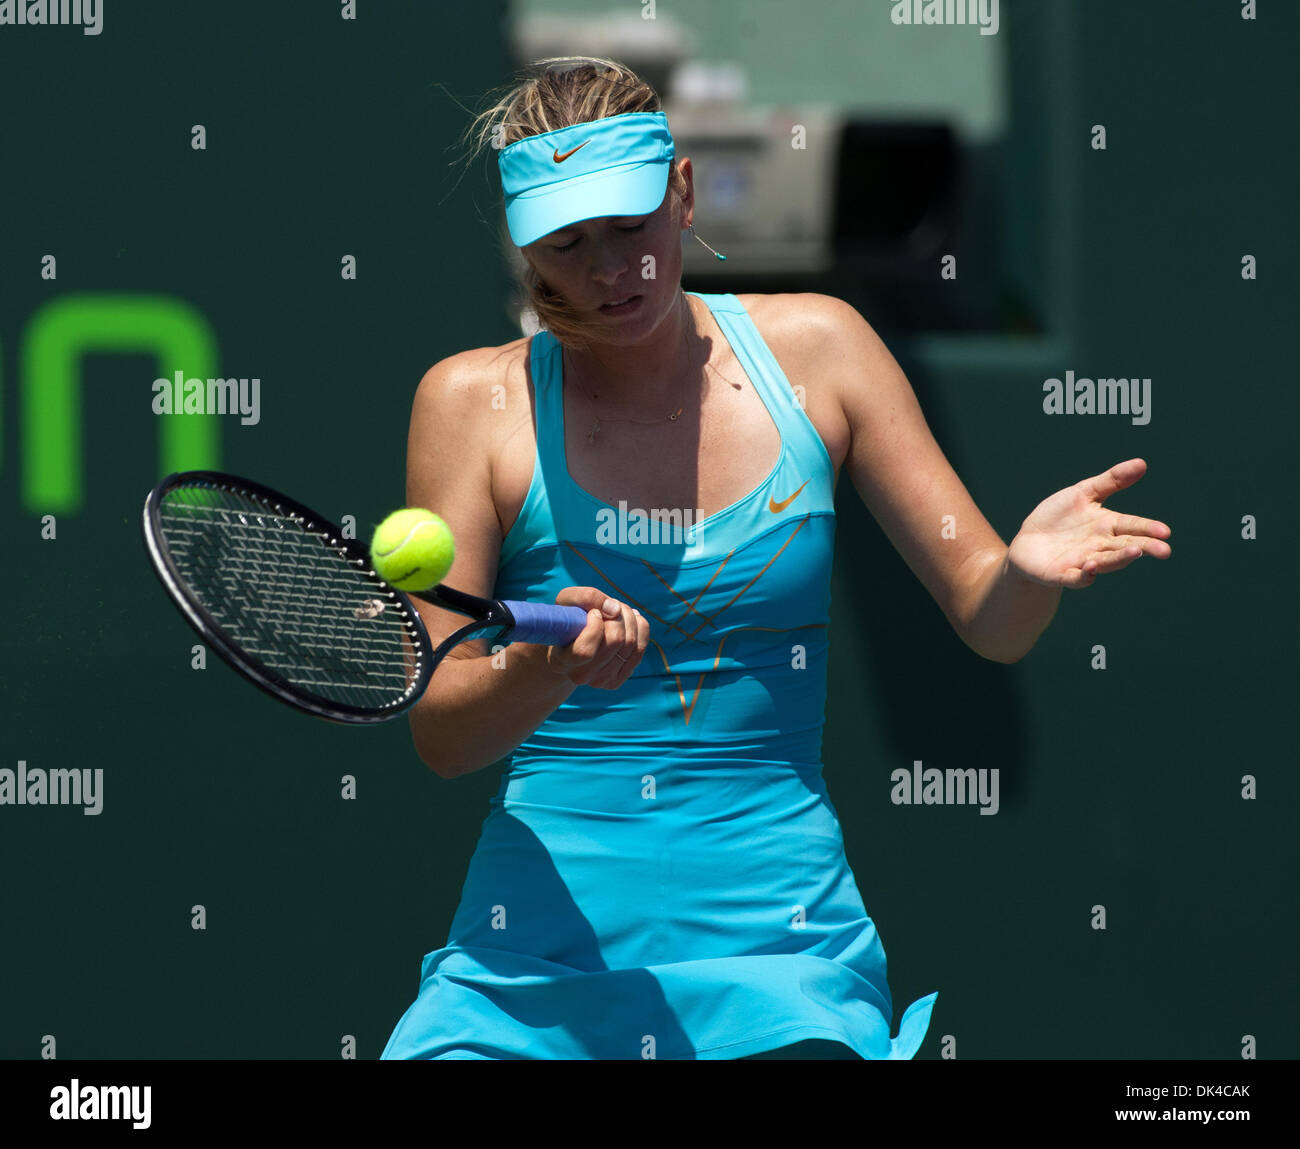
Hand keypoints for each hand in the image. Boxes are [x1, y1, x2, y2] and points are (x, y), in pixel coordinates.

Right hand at [546, 586, 647, 687]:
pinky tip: (629, 621)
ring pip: (631, 643)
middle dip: (618, 614)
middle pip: (615, 642)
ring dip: (629, 618)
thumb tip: (615, 610)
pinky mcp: (617, 680)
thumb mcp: (567, 600)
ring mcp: (601, 680)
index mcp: (561, 661)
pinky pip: (640, 649)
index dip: (595, 627)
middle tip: (611, 605)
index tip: (593, 612)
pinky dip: (639, 628)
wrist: (572, 641)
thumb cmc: (568, 619)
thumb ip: (586, 598)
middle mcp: (580, 675)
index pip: (585, 651)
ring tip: (619, 611)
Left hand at [1007, 458, 1171, 588]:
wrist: (1028, 541)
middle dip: (1144, 548)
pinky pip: (1076, 577)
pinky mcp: (1062, 574)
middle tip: (1164, 550)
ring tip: (1134, 552)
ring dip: (1120, 559)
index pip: (1132, 527)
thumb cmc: (1059, 517)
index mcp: (1107, 526)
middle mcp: (1100, 546)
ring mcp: (1083, 562)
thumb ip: (1111, 481)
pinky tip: (1090, 566)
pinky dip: (1085, 575)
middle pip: (1126, 547)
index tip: (1165, 531)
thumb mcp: (1083, 493)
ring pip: (1105, 562)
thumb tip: (1142, 463)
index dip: (1148, 529)